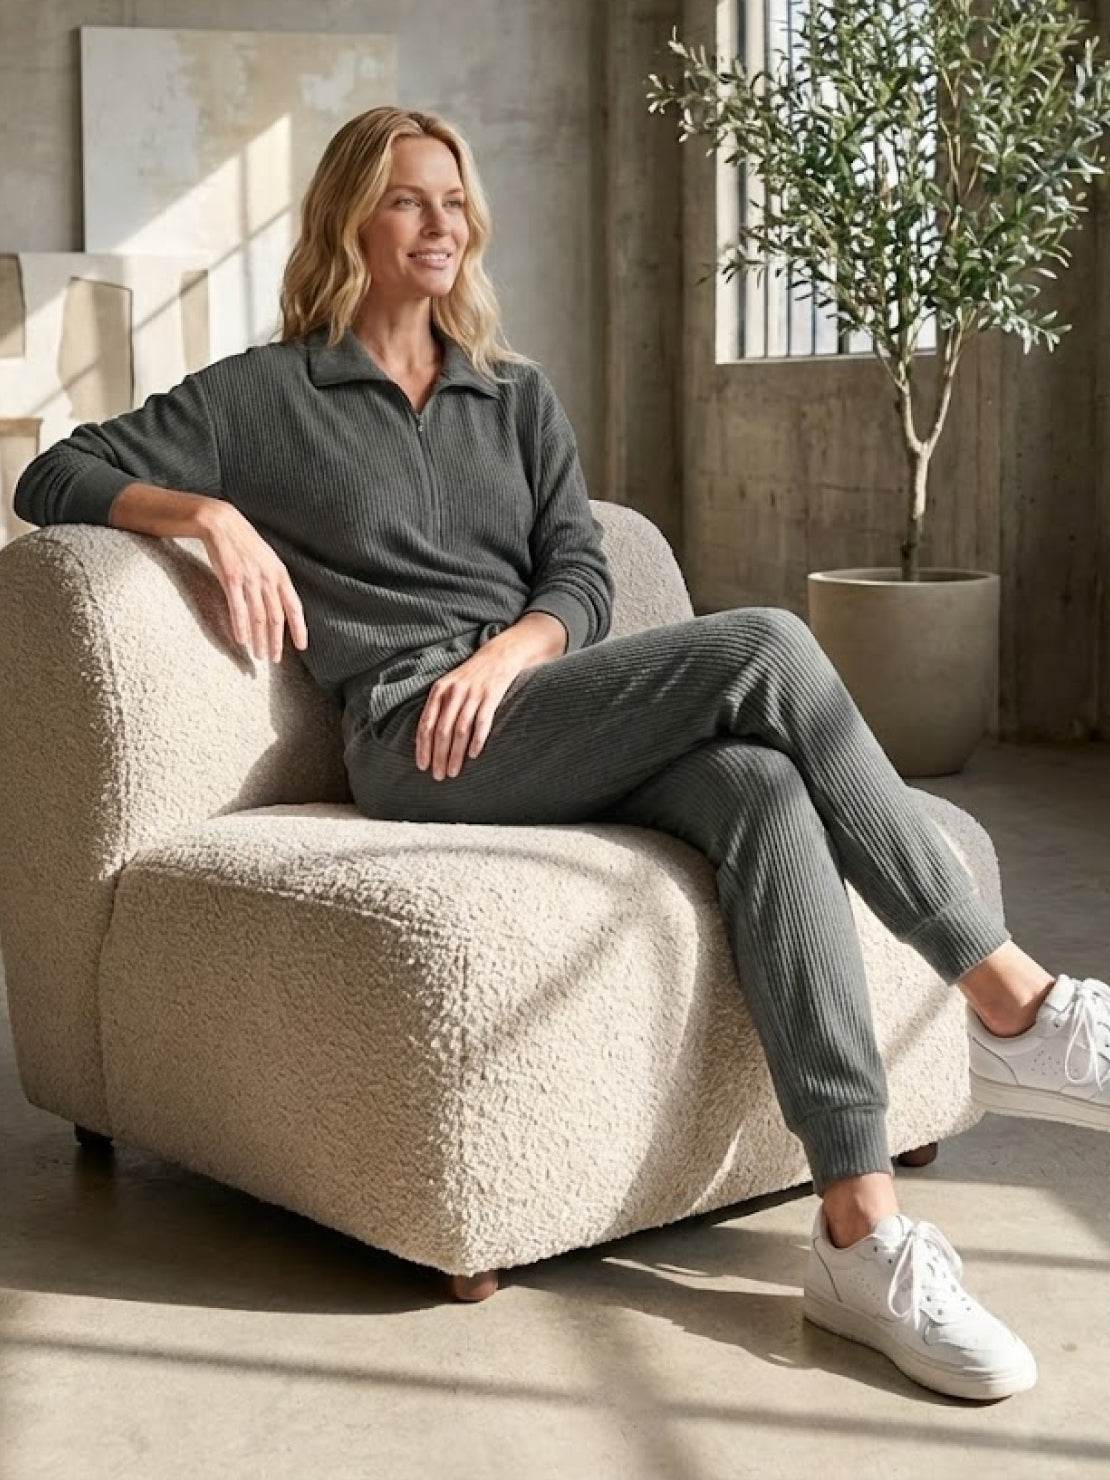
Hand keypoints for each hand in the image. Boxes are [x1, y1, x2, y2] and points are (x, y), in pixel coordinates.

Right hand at [198, 503, 308, 661]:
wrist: (222, 524)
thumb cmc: (245, 544)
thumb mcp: (268, 560)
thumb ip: (274, 582)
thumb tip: (280, 604)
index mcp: (280, 575)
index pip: (295, 607)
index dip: (299, 628)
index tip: (302, 647)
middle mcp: (268, 579)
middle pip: (276, 618)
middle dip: (276, 642)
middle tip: (274, 660)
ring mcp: (250, 580)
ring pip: (258, 617)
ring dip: (258, 639)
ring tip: (258, 655)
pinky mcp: (231, 579)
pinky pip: (238, 609)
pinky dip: (241, 627)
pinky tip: (241, 640)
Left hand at [416, 645, 530, 780]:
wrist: (498, 656)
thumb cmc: (470, 677)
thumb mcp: (448, 685)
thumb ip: (438, 707)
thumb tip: (424, 738)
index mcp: (439, 690)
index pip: (426, 723)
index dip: (423, 747)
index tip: (422, 766)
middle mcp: (453, 692)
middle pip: (442, 731)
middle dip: (438, 756)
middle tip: (438, 776)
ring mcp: (473, 694)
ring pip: (460, 730)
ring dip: (455, 754)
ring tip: (453, 772)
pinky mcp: (491, 696)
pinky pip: (482, 723)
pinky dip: (477, 740)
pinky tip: (473, 756)